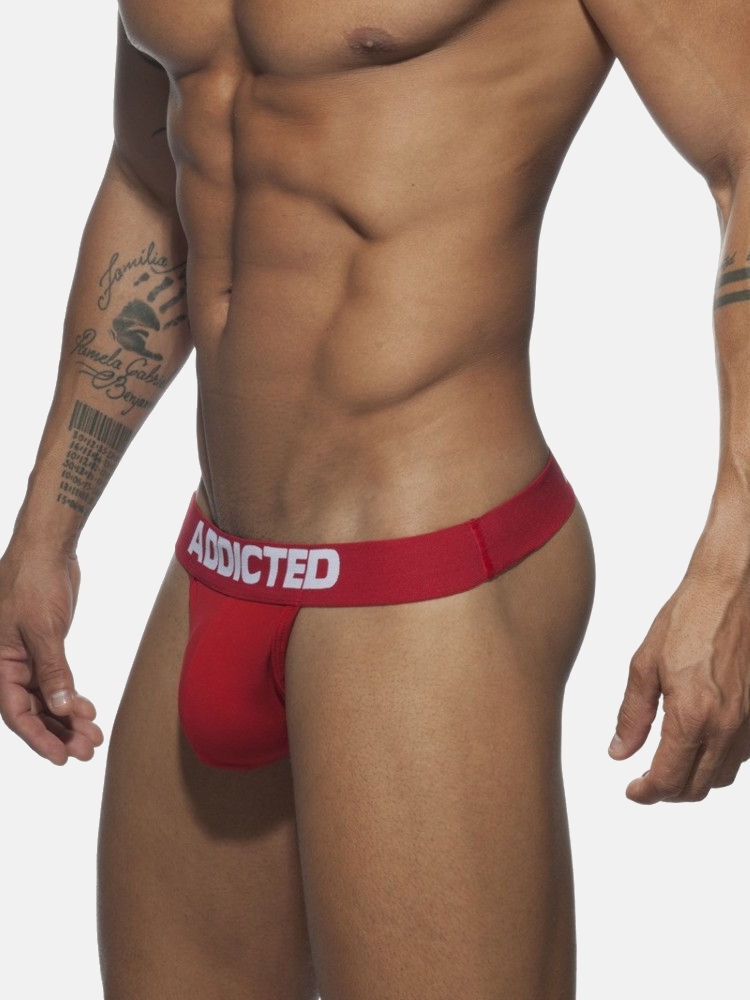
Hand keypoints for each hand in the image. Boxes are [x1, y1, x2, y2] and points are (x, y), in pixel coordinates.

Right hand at [0, 545, 102, 764]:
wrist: (47, 548)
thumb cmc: (34, 581)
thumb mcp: (44, 628)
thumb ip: (53, 670)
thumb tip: (60, 708)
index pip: (16, 713)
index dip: (38, 738)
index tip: (61, 758)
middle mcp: (8, 665)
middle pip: (33, 711)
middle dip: (59, 732)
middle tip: (87, 750)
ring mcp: (27, 657)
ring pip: (46, 699)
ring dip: (68, 719)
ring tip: (93, 737)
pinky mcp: (46, 648)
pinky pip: (56, 682)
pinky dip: (71, 698)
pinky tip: (88, 711)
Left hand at [608, 565, 749, 802]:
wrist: (731, 592)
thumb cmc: (688, 619)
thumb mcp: (644, 664)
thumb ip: (631, 714)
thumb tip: (619, 751)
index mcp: (692, 716)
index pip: (669, 778)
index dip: (647, 793)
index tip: (633, 791)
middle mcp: (726, 726)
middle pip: (697, 787)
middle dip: (668, 792)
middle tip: (646, 783)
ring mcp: (749, 722)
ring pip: (722, 776)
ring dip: (694, 779)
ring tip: (669, 766)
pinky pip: (741, 755)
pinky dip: (718, 761)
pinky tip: (699, 745)